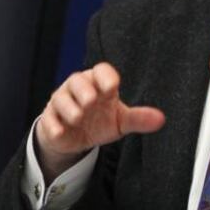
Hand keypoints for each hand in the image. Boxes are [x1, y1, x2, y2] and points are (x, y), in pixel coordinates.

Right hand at [36, 62, 164, 180]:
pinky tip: (60, 131)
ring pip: (60, 98)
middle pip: (77, 80)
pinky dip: (53, 125)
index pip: (101, 71)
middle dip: (84, 90)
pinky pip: (48, 119)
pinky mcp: (49, 119)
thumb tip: (161, 119)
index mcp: (99, 85)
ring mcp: (62, 103)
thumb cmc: (100, 121)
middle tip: (92, 101)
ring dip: (69, 107)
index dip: (106, 76)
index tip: (113, 87)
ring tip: (79, 117)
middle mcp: (79, 90)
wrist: (76, 138)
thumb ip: (139, 118)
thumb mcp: (121, 121)